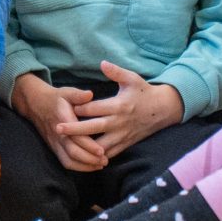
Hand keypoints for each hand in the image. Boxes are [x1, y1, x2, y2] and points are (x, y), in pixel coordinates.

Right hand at [12, 74, 107, 172]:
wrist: (36, 105)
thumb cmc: (56, 98)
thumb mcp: (66, 92)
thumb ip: (78, 95)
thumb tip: (90, 94)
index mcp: (62, 120)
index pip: (76, 137)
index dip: (89, 145)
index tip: (102, 151)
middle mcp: (58, 134)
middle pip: (73, 151)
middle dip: (89, 159)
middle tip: (105, 161)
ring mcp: (55, 143)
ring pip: (68, 160)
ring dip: (85, 166)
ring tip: (100, 165)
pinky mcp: (54, 148)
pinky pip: (65, 162)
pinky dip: (78, 167)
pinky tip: (91, 166)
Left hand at [57, 62, 183, 160]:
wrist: (163, 110)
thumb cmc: (144, 92)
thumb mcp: (132, 78)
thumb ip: (116, 72)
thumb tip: (102, 63)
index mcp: (119, 105)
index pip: (95, 108)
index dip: (79, 107)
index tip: (64, 107)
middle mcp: (119, 122)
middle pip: (94, 127)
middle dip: (75, 129)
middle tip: (58, 128)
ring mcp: (123, 135)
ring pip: (100, 145)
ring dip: (84, 147)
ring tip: (67, 146)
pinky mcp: (126, 144)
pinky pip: (109, 154)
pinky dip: (96, 157)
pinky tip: (82, 157)